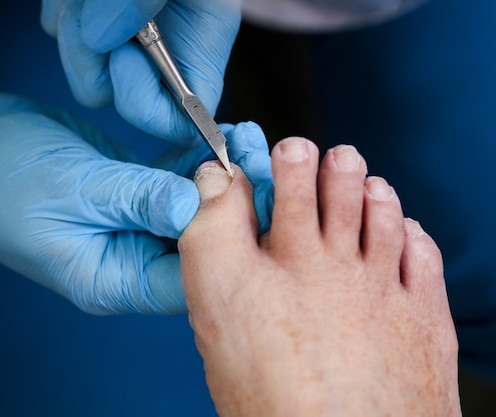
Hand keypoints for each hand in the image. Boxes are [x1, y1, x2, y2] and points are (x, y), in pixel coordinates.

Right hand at [0, 93, 272, 314]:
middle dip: (236, 203)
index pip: (190, 278)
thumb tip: (196, 204)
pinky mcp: (140, 200)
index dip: (229, 242)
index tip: (255, 200)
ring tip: (247, 141)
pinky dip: (200, 164)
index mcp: (116, 281)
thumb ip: (139, 198)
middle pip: (204, 244)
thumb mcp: (78, 190)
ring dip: (224, 177)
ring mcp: (140, 230)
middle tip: (259, 163)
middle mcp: (134, 261)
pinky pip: (181, 187)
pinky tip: (222, 139)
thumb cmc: (7, 179)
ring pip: (198, 211)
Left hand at [40, 0, 239, 145]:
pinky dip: (61, 8)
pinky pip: (59, 32)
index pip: (185, 117)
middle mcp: (165, 45)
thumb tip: (103, 37)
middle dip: (94, 59)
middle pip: (117, 96)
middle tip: (93, 12)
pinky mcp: (93, 19)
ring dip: (73, 23)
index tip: (124, 59)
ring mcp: (126, 34)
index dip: (148, 106)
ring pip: (83, 64)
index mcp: (200, 43)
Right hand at [180, 138, 460, 416]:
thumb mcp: (218, 323)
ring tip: (362, 185)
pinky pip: (423, 249)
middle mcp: (330, 269)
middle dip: (324, 160)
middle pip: (335, 181)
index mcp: (274, 272)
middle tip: (317, 157)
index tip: (277, 158)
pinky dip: (409, 232)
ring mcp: (383, 288)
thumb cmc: (276, 406)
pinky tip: (399, 236)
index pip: (277, 185)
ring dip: (370, 187)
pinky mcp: (425, 313)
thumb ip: (212, 243)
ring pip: (382, 206)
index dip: (278, 160)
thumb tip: (217, 186)